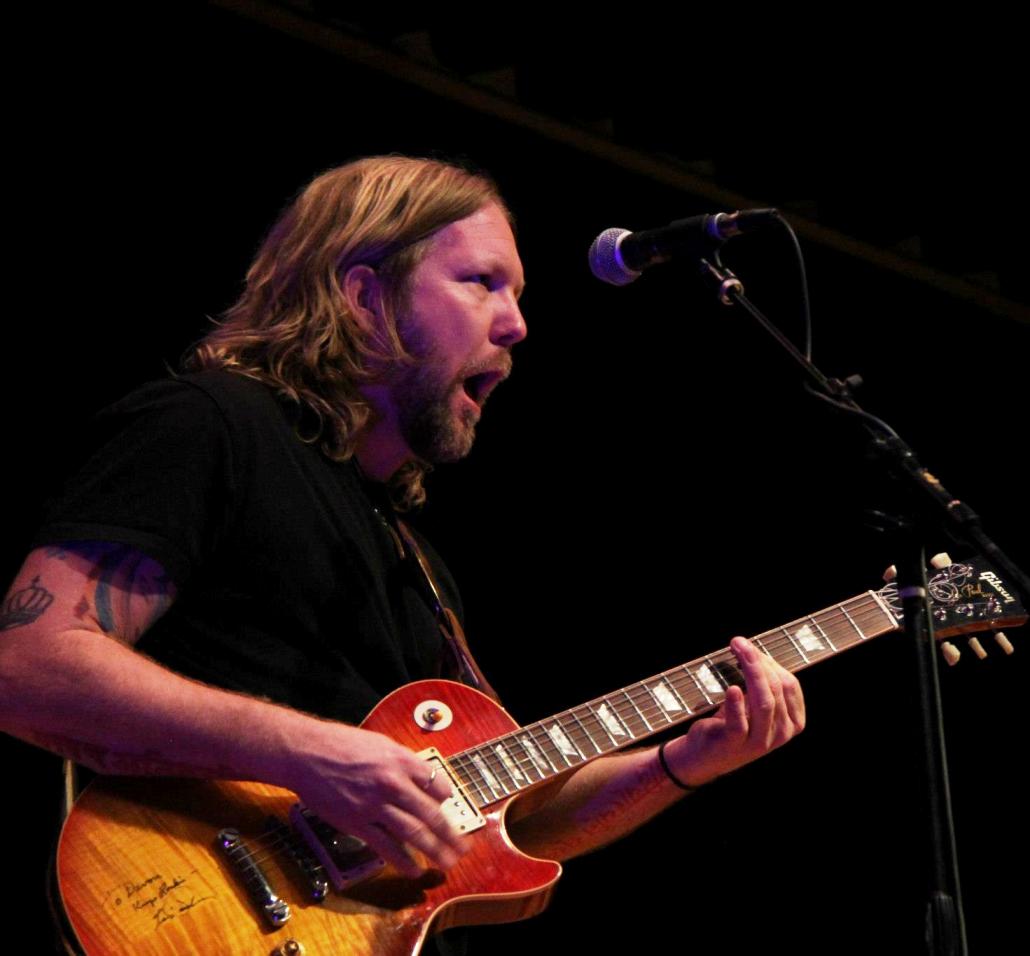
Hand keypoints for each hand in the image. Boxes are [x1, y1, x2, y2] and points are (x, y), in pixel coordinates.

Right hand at [276, 721, 464, 878]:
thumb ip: (403, 762)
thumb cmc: (341, 745)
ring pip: (414, 832)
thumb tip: (421, 779)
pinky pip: (386, 846)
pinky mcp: (358, 823)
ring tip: (447, 862)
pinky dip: (403, 860)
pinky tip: (414, 869)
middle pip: (431, 814)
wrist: (307, 754)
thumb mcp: (381, 744)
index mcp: (401, 760)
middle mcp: (393, 783)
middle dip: (450, 834)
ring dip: (434, 850)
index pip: (437, 785)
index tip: (450, 809)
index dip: (447, 800)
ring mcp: (376, 805)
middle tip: (463, 848)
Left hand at [662, 636, 805, 787]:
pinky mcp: (735, 744)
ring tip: (736, 651)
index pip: (790, 685)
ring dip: (750, 672)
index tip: (750, 648)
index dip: (770, 662)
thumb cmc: (730, 723)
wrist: (702, 756)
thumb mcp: (753, 705)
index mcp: (792, 722)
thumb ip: (761, 682)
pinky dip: (736, 704)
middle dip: (758, 661)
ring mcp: (759, 742)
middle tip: (738, 642)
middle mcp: (781, 734)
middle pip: (776, 689)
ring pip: (763, 702)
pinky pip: (739, 722)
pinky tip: (732, 688)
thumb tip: (752, 649)